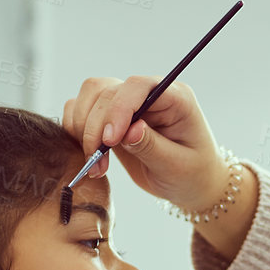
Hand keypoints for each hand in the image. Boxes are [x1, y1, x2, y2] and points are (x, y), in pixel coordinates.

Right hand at [61, 75, 228, 210]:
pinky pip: (82, 109)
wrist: (191, 183)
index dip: (119, 109)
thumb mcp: (176, 166)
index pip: (138, 87)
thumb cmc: (192, 174)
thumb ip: (152, 146)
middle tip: (98, 164)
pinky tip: (90, 156)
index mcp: (175, 98)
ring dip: (83, 128)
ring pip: (91, 95)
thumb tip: (130, 130)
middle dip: (96, 128)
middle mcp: (149, 94)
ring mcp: (129, 102)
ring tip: (95, 164)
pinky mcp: (112, 116)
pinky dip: (77, 130)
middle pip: (107, 91)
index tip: (110, 140)